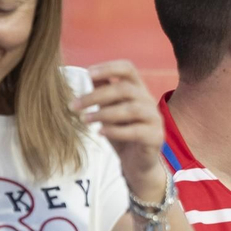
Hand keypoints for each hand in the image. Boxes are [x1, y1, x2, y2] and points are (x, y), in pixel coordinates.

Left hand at [72, 61, 166, 198]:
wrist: (138, 163)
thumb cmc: (121, 133)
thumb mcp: (108, 111)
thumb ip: (102, 93)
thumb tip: (88, 75)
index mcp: (138, 90)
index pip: (128, 69)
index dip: (108, 67)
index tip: (87, 73)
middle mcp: (149, 101)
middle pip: (125, 89)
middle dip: (96, 96)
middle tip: (74, 106)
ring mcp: (155, 119)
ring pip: (132, 109)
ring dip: (104, 113)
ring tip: (85, 120)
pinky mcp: (156, 137)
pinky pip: (136, 131)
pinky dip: (116, 131)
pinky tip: (100, 133)